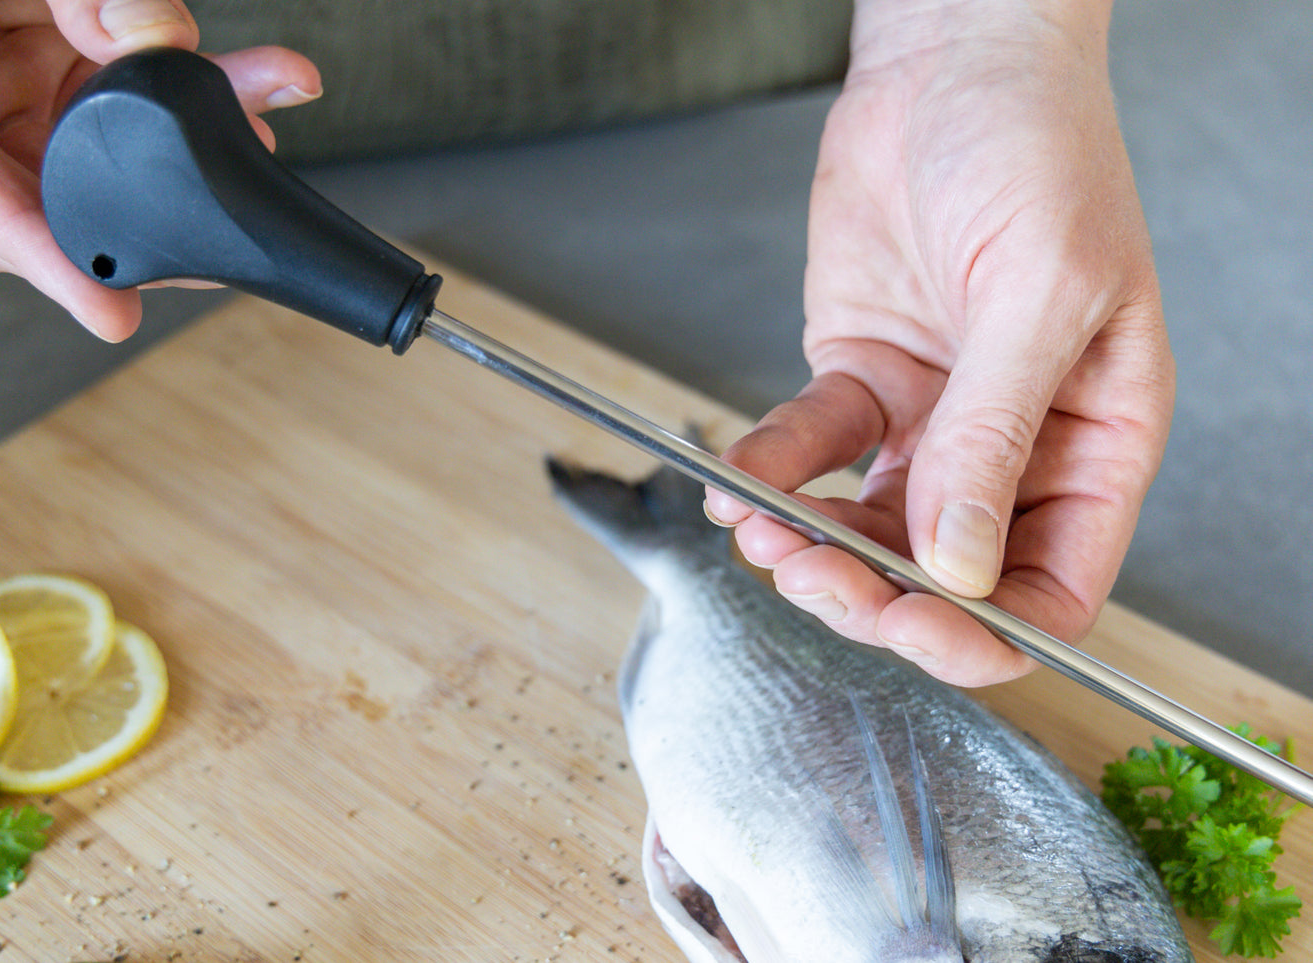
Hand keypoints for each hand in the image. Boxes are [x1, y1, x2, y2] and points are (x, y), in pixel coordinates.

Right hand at [0, 0, 320, 340]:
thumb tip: (159, 42)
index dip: (35, 251)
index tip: (108, 308)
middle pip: (23, 210)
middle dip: (126, 239)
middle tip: (204, 260)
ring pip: (87, 175)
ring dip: (177, 171)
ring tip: (247, 143)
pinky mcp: (47, 87)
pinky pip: (118, 126)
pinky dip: (185, 123)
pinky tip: (247, 103)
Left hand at [705, 0, 1174, 685]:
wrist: (950, 67)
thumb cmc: (1037, 149)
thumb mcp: (1041, 293)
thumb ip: (997, 433)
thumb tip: (960, 565)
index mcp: (1097, 441)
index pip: (1053, 587)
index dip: (984, 631)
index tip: (911, 625)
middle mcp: (1017, 447)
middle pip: (947, 577)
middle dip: (875, 595)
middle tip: (810, 575)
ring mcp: (934, 422)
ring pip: (871, 533)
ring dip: (810, 547)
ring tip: (760, 529)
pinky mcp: (864, 385)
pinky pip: (814, 455)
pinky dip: (771, 476)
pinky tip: (737, 480)